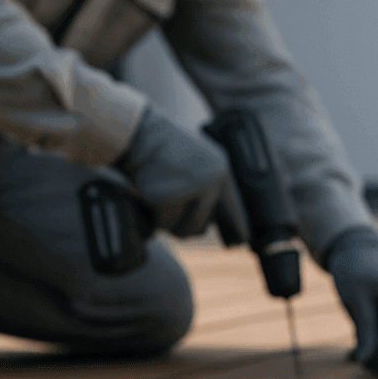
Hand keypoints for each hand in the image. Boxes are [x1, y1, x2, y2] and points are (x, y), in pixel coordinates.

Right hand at [116, 106, 240, 237]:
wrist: (138, 135)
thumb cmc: (163, 148)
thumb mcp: (196, 160)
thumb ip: (208, 186)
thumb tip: (204, 226)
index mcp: (221, 171)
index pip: (234, 209)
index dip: (236, 227)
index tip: (239, 243)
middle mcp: (211, 183)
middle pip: (200, 226)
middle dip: (183, 225)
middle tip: (168, 210)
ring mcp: (190, 191)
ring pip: (181, 228)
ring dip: (166, 221)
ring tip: (157, 198)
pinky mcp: (168, 199)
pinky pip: (160, 223)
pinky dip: (151, 215)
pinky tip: (147, 194)